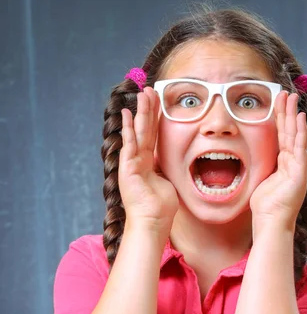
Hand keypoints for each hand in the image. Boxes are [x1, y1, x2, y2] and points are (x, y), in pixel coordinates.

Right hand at [119, 87, 178, 234]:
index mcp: (148, 164)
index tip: (157, 102)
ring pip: (138, 133)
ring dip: (140, 113)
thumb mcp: (167, 183)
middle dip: (148, 110)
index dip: (155, 119)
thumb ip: (166, 169)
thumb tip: (172, 163)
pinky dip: (129, 130)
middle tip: (150, 90)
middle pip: (145, 130)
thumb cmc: (160, 209)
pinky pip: (129, 145)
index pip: (153, 136)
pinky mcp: (128, 169)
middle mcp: (138, 161)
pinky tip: (127, 115)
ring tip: (141, 94)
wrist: (152, 223)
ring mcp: (132, 164)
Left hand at [249, 91, 306, 228]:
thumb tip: (248, 162)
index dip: (279, 120)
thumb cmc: (264, 207)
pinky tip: (299, 117)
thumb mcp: (260, 182)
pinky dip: (300, 131)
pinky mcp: (300, 171)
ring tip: (291, 97)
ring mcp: (298, 166)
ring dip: (293, 115)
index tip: (276, 104)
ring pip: (295, 135)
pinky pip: (299, 146)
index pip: (281, 137)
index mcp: (283, 165)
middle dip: (287, 112)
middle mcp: (293, 163)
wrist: (271, 222)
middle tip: (285, 93)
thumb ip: (261, 169)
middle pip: (289, 132)